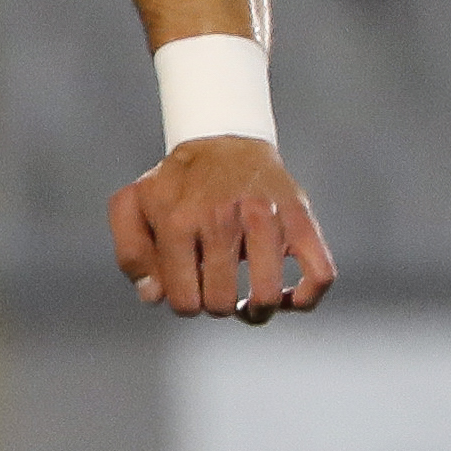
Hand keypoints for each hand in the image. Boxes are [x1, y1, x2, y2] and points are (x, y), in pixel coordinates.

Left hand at [109, 134, 334, 322]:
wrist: (223, 140)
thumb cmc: (177, 184)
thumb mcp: (134, 206)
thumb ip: (131, 255)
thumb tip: (154, 297)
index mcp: (179, 222)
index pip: (184, 300)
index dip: (186, 305)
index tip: (190, 290)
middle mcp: (223, 219)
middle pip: (221, 301)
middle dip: (216, 306)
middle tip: (216, 290)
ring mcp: (266, 219)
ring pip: (267, 295)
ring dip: (255, 310)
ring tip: (248, 302)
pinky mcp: (301, 219)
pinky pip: (319, 274)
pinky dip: (305, 298)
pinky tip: (289, 299)